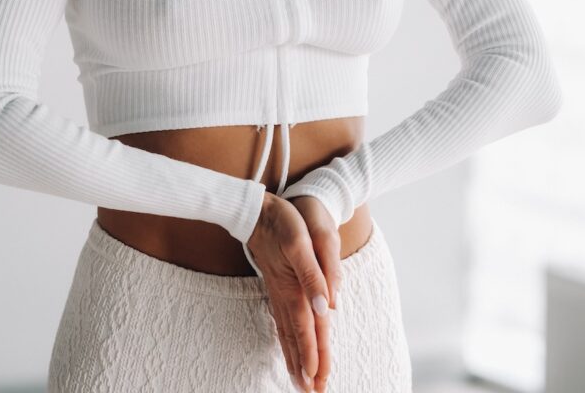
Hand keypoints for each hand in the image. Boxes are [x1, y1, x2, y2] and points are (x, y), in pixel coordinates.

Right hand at [246, 192, 334, 390]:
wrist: (256, 209)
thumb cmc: (283, 221)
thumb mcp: (301, 240)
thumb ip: (316, 274)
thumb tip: (328, 306)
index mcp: (295, 287)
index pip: (307, 328)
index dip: (314, 354)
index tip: (318, 379)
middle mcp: (285, 295)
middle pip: (298, 337)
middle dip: (306, 366)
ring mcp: (278, 293)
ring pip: (288, 334)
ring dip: (295, 359)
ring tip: (301, 384)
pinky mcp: (275, 288)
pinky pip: (281, 323)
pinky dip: (285, 342)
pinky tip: (287, 351)